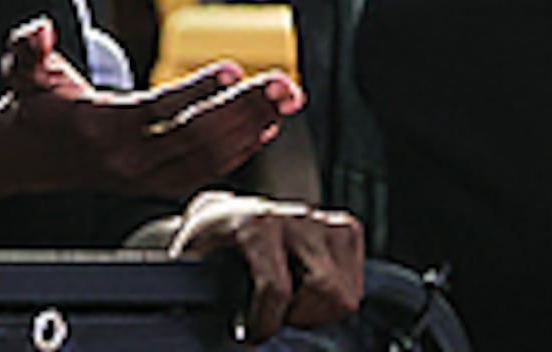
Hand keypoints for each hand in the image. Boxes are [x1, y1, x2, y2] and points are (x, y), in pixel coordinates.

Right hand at [0, 18, 297, 198]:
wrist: (23, 156)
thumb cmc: (32, 104)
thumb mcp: (20, 68)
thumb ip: (27, 46)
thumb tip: (40, 30)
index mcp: (98, 128)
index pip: (156, 112)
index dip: (196, 92)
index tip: (231, 70)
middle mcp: (125, 159)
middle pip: (195, 138)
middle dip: (244, 110)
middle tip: (281, 85)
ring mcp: (143, 176)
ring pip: (207, 158)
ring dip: (251, 128)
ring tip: (284, 100)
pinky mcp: (154, 183)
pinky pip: (205, 171)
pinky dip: (238, 151)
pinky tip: (264, 127)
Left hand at [169, 191, 366, 341]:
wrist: (219, 216)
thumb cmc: (207, 245)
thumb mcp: (195, 262)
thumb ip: (202, 289)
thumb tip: (206, 323)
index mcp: (254, 223)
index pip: (277, 287)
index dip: (265, 322)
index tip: (252, 335)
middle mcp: (293, 216)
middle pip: (325, 290)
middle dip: (300, 316)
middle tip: (276, 317)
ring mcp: (321, 221)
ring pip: (344, 293)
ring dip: (319, 311)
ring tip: (292, 307)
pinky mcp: (343, 228)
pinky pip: (356, 281)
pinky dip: (336, 297)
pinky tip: (309, 294)